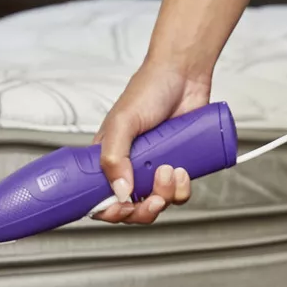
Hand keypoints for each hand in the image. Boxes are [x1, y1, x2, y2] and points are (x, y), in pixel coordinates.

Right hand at [92, 60, 204, 223]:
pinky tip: (183, 170)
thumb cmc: (149, 90)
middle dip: (143, 211)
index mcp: (108, 159)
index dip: (109, 211)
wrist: (185, 76)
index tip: (121, 209)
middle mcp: (131, 168)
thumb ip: (114, 157)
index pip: (100, 197)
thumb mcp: (123, 122)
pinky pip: (179, 193)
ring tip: (170, 170)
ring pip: (157, 203)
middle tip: (153, 199)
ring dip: (165, 195)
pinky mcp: (178, 167)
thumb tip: (120, 191)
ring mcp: (155, 169)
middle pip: (132, 209)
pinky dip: (182, 189)